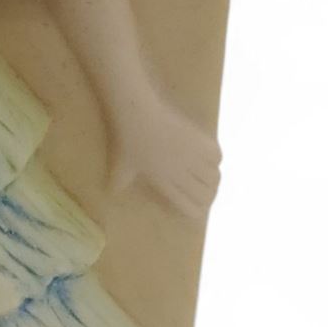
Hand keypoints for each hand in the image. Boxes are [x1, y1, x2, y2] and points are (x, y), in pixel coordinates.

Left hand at [108, 93, 220, 219]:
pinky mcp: (198, 139)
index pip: (189, 207)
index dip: (196, 212)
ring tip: (209, 178)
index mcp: (164, 183)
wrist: (137, 114)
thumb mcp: (119, 167)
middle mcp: (181, 174)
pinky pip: (216, 156)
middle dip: (208, 198)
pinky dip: (215, 159)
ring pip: (214, 177)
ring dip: (213, 180)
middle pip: (206, 194)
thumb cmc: (126, 142)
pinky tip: (209, 158)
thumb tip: (110, 194)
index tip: (198, 211)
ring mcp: (192, 156)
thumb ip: (118, 183)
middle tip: (206, 194)